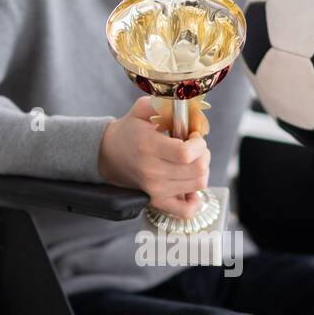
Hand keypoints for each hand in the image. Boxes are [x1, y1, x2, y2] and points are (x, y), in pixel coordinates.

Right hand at [97, 96, 211, 218]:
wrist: (109, 153)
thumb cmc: (130, 130)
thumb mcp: (144, 109)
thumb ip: (166, 104)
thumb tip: (191, 110)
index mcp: (149, 147)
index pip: (187, 154)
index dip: (199, 144)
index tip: (194, 137)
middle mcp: (152, 172)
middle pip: (198, 171)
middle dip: (203, 155)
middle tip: (193, 148)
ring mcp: (155, 190)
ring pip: (198, 185)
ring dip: (201, 171)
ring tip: (190, 163)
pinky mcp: (156, 201)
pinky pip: (185, 210)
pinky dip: (194, 200)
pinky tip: (189, 186)